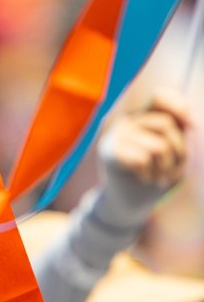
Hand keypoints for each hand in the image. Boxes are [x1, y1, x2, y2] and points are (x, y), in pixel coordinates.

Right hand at [97, 87, 190, 217]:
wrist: (126, 206)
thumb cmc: (153, 178)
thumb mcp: (172, 154)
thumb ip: (180, 133)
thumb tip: (190, 121)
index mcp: (142, 118)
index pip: (160, 96)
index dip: (179, 106)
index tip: (192, 126)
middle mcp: (125, 122)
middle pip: (166, 124)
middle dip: (179, 150)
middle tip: (173, 170)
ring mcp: (114, 136)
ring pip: (159, 145)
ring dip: (166, 167)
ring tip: (159, 178)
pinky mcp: (108, 152)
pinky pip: (144, 158)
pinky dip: (150, 175)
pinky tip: (144, 180)